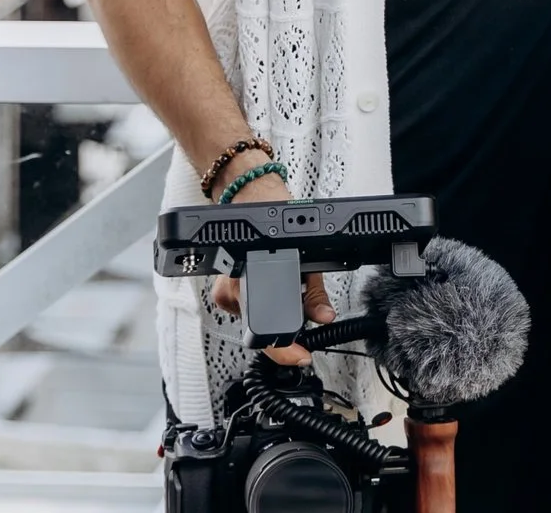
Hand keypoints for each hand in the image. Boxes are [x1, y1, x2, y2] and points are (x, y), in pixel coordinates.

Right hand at [206, 169, 334, 364]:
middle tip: (306, 314)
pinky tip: (275, 282)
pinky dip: (265, 301)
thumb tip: (324, 317)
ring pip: (256, 318)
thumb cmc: (271, 215)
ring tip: (291, 286)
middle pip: (262, 329)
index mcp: (245, 284)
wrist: (250, 193)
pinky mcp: (227, 287)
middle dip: (287, 325)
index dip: (285, 350)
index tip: (302, 357)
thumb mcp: (304, 255)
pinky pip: (248, 306)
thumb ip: (314, 292)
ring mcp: (226, 291)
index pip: (263, 334)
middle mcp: (230, 292)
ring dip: (277, 311)